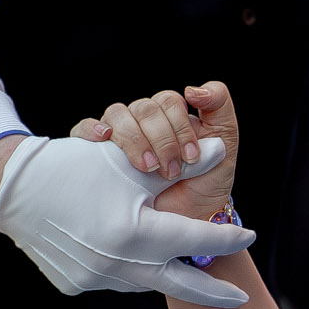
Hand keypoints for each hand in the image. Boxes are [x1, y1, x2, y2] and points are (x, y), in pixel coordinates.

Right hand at [0, 132, 252, 307]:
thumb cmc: (75, 169)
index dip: (226, 238)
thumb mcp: (131, 164)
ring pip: (145, 281)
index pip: (196, 241)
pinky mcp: (76, 284)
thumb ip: (182, 164)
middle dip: (213, 294)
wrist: (12, 189)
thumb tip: (221, 153)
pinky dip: (131, 270)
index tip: (247, 235)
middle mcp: (118, 265)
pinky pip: (115, 280)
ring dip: (165, 273)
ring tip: (184, 268)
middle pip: (180, 285)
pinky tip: (136, 259)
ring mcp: (95, 280)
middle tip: (241, 299)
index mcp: (136, 235)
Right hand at [70, 81, 238, 221]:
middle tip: (171, 170)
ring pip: (117, 115)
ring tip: (147, 167)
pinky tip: (104, 138)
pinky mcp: (98, 154)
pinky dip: (91, 129)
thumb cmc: (206, 181)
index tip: (191, 156)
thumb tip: (193, 89)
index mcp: (170, 113)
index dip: (179, 126)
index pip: (167, 101)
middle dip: (161, 139)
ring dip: (134, 139)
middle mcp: (142, 119)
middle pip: (143, 108)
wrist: (187, 219)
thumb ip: (219, 105)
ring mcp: (119, 135)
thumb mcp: (224, 141)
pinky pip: (83, 129)